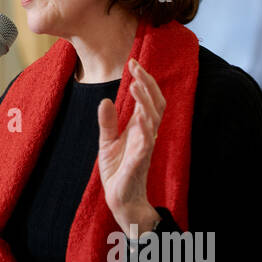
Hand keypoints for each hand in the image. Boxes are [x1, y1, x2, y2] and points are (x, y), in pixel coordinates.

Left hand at [97, 58, 164, 235]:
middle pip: (155, 103)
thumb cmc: (119, 170)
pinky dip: (144, 130)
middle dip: (147, 84)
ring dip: (145, 102)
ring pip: (153, 120)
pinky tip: (140, 118)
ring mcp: (145, 147)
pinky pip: (146, 145)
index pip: (147, 99)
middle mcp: (146, 134)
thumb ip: (108, 122)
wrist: (122, 199)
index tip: (133, 63)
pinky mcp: (139, 162)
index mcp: (139, 128)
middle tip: (136, 66)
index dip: (143, 80)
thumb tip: (106, 99)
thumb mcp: (107, 142)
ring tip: (136, 84)